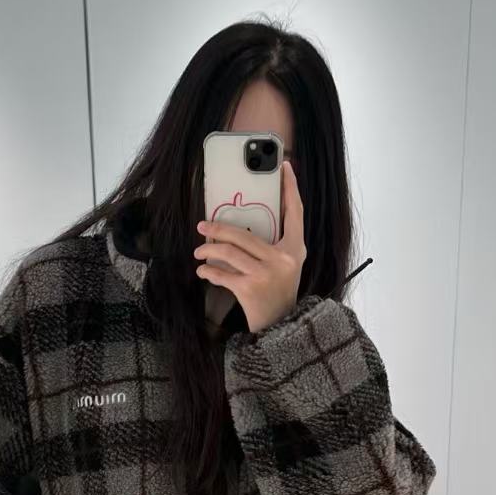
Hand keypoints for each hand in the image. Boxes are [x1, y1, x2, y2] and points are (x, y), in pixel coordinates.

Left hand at [194, 160, 305, 333]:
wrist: (282, 327)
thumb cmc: (279, 292)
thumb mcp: (286, 265)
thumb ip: (274, 244)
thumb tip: (245, 222)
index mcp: (295, 249)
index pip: (295, 212)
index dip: (291, 188)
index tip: (284, 167)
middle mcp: (284, 258)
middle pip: (244, 233)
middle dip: (218, 228)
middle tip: (202, 225)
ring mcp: (267, 274)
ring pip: (229, 251)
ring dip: (208, 251)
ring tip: (200, 252)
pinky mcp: (250, 289)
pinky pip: (222, 273)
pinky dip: (208, 272)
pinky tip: (203, 271)